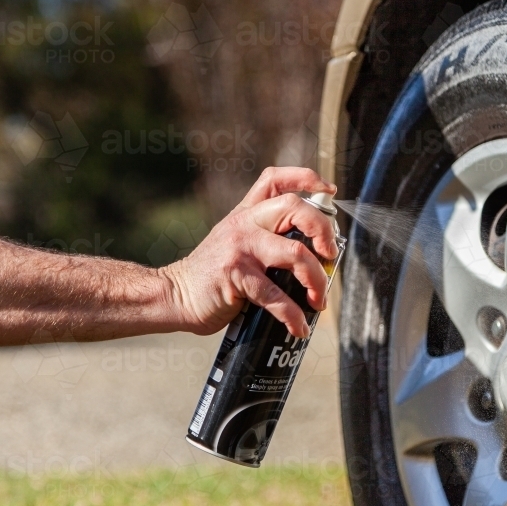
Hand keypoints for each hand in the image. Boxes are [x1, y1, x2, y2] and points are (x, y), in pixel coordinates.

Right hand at [161, 167, 337, 337]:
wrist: (175, 295)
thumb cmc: (212, 275)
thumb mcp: (236, 242)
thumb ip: (266, 238)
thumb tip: (314, 254)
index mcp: (246, 213)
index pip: (276, 179)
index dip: (306, 179)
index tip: (330, 190)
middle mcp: (244, 224)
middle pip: (295, 208)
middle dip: (323, 231)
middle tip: (331, 255)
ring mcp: (240, 249)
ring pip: (296, 252)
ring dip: (317, 279)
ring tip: (320, 300)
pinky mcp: (236, 277)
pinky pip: (277, 295)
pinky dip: (293, 315)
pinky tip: (299, 327)